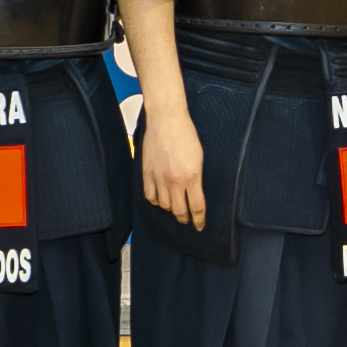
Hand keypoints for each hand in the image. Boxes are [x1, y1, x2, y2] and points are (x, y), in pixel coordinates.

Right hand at [139, 103, 206, 228]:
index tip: (200, 226)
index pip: (196, 207)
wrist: (166, 120)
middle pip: (179, 210)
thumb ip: (196, 178)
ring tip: (175, 208)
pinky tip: (160, 199)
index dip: (199, 219)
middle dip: (185, 218)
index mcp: (192, 177)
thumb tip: (195, 194)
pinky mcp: (147, 173)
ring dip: (171, 209)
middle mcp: (175, 181)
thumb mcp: (199, 158)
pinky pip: (150, 196)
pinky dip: (155, 201)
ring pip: (164, 205)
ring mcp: (159, 178)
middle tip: (188, 221)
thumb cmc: (186, 134)